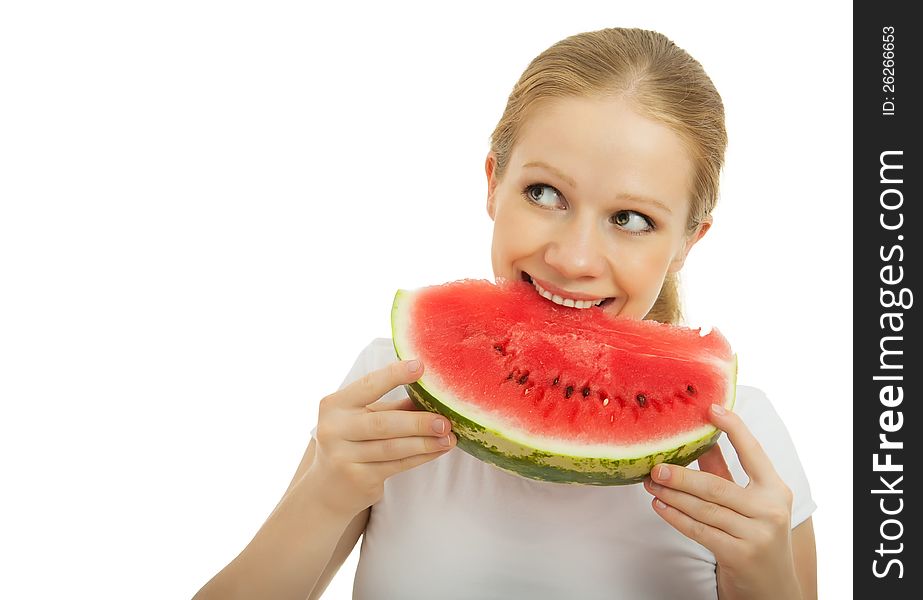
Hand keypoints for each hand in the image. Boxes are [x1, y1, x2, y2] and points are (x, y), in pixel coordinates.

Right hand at [309, 359, 455, 517]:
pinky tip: (438, 450)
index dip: (394, 375)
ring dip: (426, 442)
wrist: (327, 489)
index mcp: (335, 405)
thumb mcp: (365, 418)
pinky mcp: (358, 479)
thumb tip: (433, 391)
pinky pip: (397, 465)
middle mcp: (334, 429)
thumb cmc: (353, 442)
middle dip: (418, 422)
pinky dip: (421, 456)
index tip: (421, 366)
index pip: (368, 386)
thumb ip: (394, 406)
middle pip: (383, 423)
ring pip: (393, 447)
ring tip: (449, 437)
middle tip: (446, 420)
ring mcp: (343, 456)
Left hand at [642, 404, 800, 599]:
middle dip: (681, 475)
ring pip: (704, 508)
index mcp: (776, 489)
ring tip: (650, 484)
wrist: (772, 588)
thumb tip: (702, 439)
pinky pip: (699, 530)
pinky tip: (659, 506)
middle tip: (655, 465)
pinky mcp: (740, 554)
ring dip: (672, 495)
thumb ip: (726, 472)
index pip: (753, 451)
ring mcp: (757, 534)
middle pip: (716, 486)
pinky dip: (676, 517)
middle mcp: (770, 510)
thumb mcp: (748, 502)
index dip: (733, 428)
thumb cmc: (754, 535)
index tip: (710, 408)